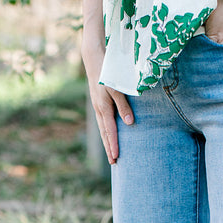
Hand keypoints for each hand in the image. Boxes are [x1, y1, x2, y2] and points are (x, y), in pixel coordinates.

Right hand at [81, 41, 133, 164]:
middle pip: (105, 134)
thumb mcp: (117, 88)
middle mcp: (99, 110)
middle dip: (109, 148)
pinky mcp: (98, 103)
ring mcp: (97, 107)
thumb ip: (124, 106)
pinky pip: (103, 122)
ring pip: (103, 129)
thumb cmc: (107, 72)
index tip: (116, 157)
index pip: (110, 131)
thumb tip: (129, 123)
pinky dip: (106, 132)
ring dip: (108, 142)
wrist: (93, 58)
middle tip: (114, 163)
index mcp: (103, 108)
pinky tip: (109, 135)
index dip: (114, 145)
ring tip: (112, 154)